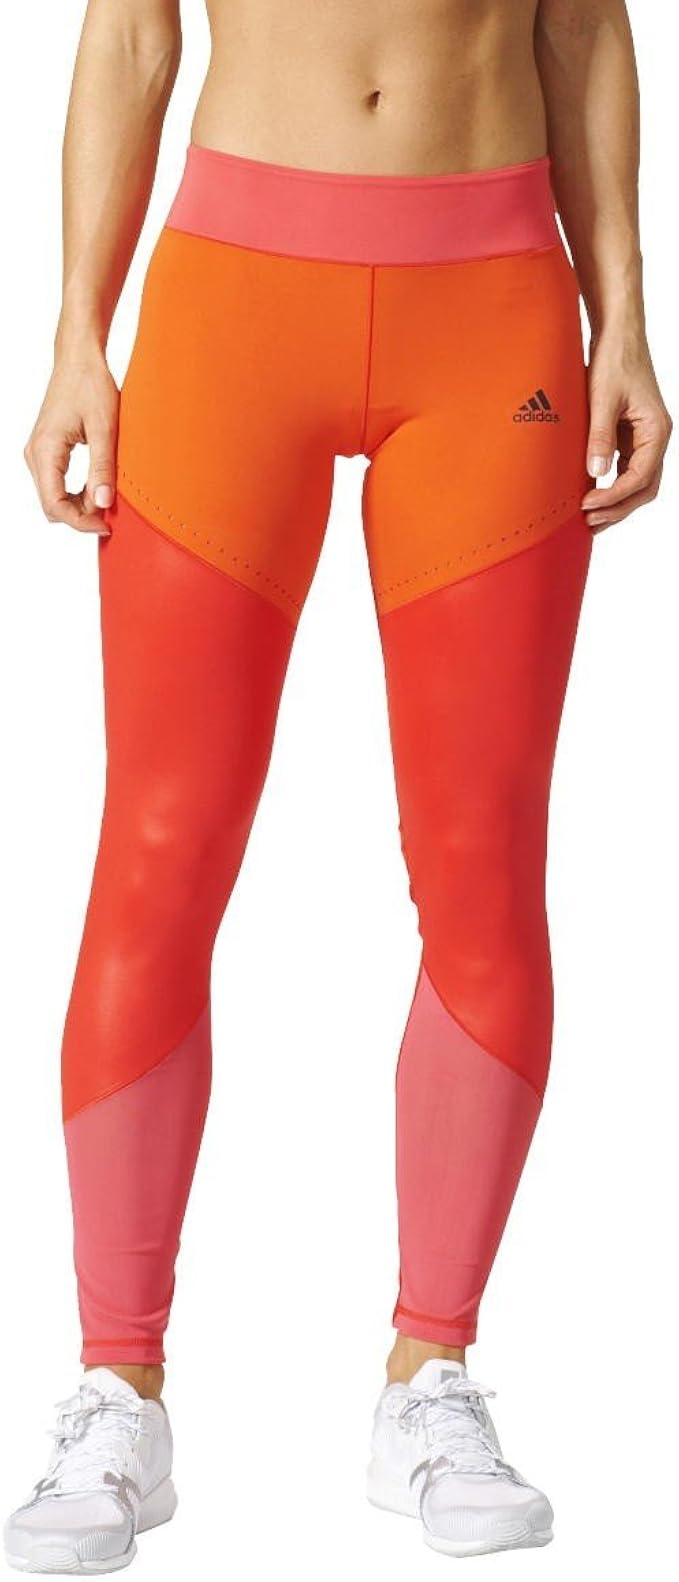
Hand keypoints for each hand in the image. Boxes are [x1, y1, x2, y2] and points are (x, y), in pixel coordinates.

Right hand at [24, 345, 118, 534]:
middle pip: (51, 505)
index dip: (80, 522)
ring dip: (79, 504)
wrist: (79, 358)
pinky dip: (76, 491)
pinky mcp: (47, 450)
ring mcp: (38, 452)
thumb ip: (103, 468)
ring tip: (107, 496)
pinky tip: (98, 485)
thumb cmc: (91, 384)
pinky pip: (56, 483)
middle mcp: (35, 454)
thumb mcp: (105, 428)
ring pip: (53, 496)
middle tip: (111, 515)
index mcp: (45, 450)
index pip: (55, 504)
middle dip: (80, 516)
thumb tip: (102, 504)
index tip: (106, 525)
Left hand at [581, 327, 671, 531]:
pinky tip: (592, 493)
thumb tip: (595, 475)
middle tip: (589, 522)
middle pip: (644, 487)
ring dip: (616, 502)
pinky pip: (627, 469)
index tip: (587, 505)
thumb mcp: (603, 399)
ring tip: (590, 517)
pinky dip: (612, 485)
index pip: (640, 477)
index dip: (614, 496)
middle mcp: (655, 437)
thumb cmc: (615, 359)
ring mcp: (644, 437)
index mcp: (656, 430)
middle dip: (618, 508)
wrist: (618, 334)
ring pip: (637, 482)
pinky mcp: (631, 435)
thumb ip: (600, 437)